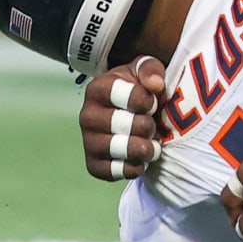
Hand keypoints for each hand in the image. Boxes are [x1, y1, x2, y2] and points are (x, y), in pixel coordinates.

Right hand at [77, 56, 166, 180]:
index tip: (152, 102)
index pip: (128, 96)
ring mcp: (88, 141)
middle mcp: (87, 115)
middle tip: (152, 124)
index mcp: (98, 88)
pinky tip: (141, 159)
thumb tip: (155, 84)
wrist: (132, 114)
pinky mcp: (93, 164)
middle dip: (147, 125)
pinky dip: (134, 168)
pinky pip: (114, 172)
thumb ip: (150, 69)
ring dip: (144, 149)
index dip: (147, 101)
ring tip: (152, 144)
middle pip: (124, 125)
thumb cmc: (140, 89)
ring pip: (120, 150)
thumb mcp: (146, 70)